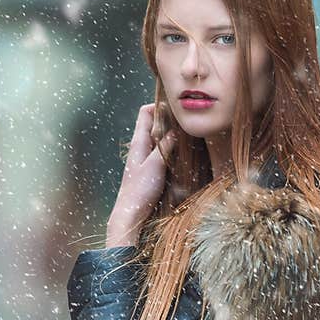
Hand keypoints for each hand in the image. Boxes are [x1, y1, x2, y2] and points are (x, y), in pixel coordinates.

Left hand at [106, 103, 176, 246]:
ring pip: (161, 138)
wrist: (131, 214)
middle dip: (170, 120)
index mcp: (138, 142)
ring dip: (173, 135)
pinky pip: (163, 152)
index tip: (176, 108)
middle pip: (155, 123)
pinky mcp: (152, 169)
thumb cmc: (139, 190)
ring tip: (189, 135)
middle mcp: (141, 147)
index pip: (146, 112)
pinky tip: (184, 153)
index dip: (159, 105)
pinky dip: (173, 148)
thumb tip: (176, 129)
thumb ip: (165, 146)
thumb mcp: (155, 165)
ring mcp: (147, 158)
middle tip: (187, 121)